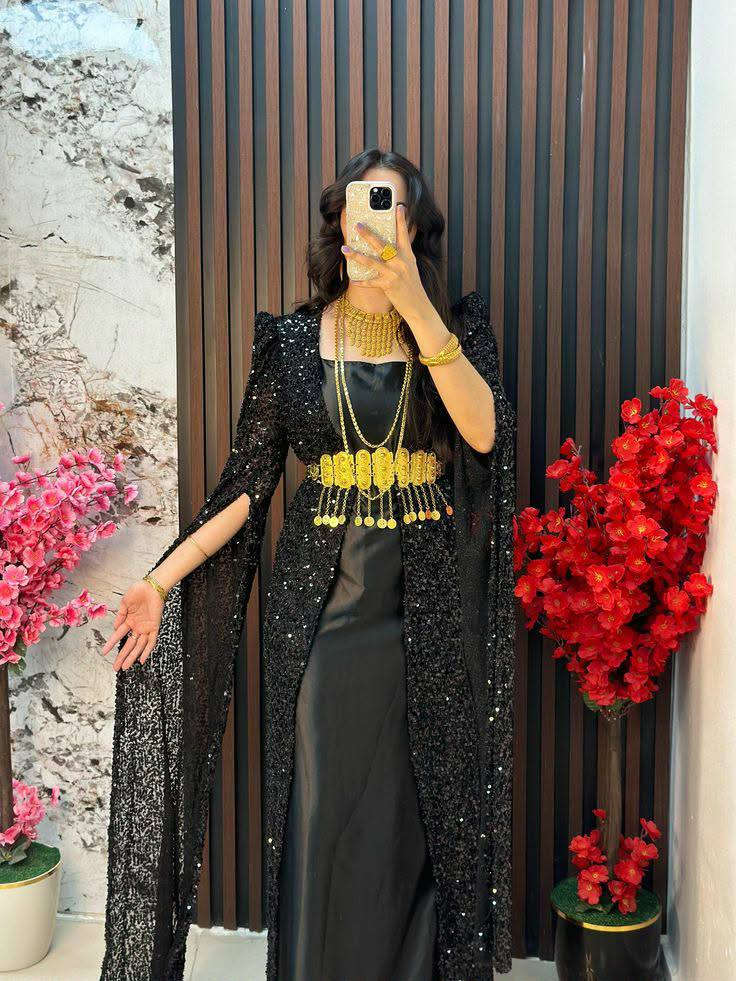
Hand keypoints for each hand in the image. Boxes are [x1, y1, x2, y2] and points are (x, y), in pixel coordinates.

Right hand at [101, 579, 164, 670]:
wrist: (152, 585)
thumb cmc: (139, 591)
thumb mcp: (125, 603)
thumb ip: (120, 616)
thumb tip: (114, 628)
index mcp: (129, 620)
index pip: (118, 635)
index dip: (111, 644)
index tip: (104, 652)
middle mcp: (137, 626)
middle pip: (129, 645)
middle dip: (122, 656)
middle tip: (115, 667)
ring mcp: (146, 627)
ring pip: (138, 646)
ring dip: (132, 656)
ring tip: (125, 666)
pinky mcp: (154, 627)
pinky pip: (152, 641)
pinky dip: (147, 651)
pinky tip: (142, 660)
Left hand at [341, 203, 432, 324]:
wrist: (418, 305)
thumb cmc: (412, 285)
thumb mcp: (410, 266)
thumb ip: (402, 255)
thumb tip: (389, 245)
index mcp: (408, 255)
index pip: (404, 234)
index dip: (401, 220)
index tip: (398, 207)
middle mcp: (401, 262)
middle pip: (382, 245)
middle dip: (368, 235)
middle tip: (357, 225)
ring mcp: (394, 274)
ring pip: (372, 262)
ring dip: (356, 255)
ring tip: (345, 249)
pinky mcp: (388, 286)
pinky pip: (371, 282)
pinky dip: (361, 281)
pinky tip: (353, 280)